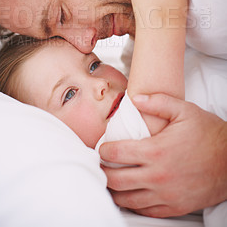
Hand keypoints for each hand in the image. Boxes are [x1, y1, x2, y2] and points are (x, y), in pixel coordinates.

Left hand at [99, 94, 226, 217]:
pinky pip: (144, 210)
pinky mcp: (173, 207)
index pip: (116, 154)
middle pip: (115, 179)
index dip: (104, 150)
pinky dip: (132, 203)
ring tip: (110, 179)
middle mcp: (157, 176)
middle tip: (101, 164)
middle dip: (102, 171)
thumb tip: (135, 98)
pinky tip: (130, 194)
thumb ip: (158, 102)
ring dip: (114, 190)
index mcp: (156, 151)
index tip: (103, 148)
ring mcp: (165, 195)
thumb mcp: (184, 110)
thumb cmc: (209, 135)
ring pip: (127, 199)